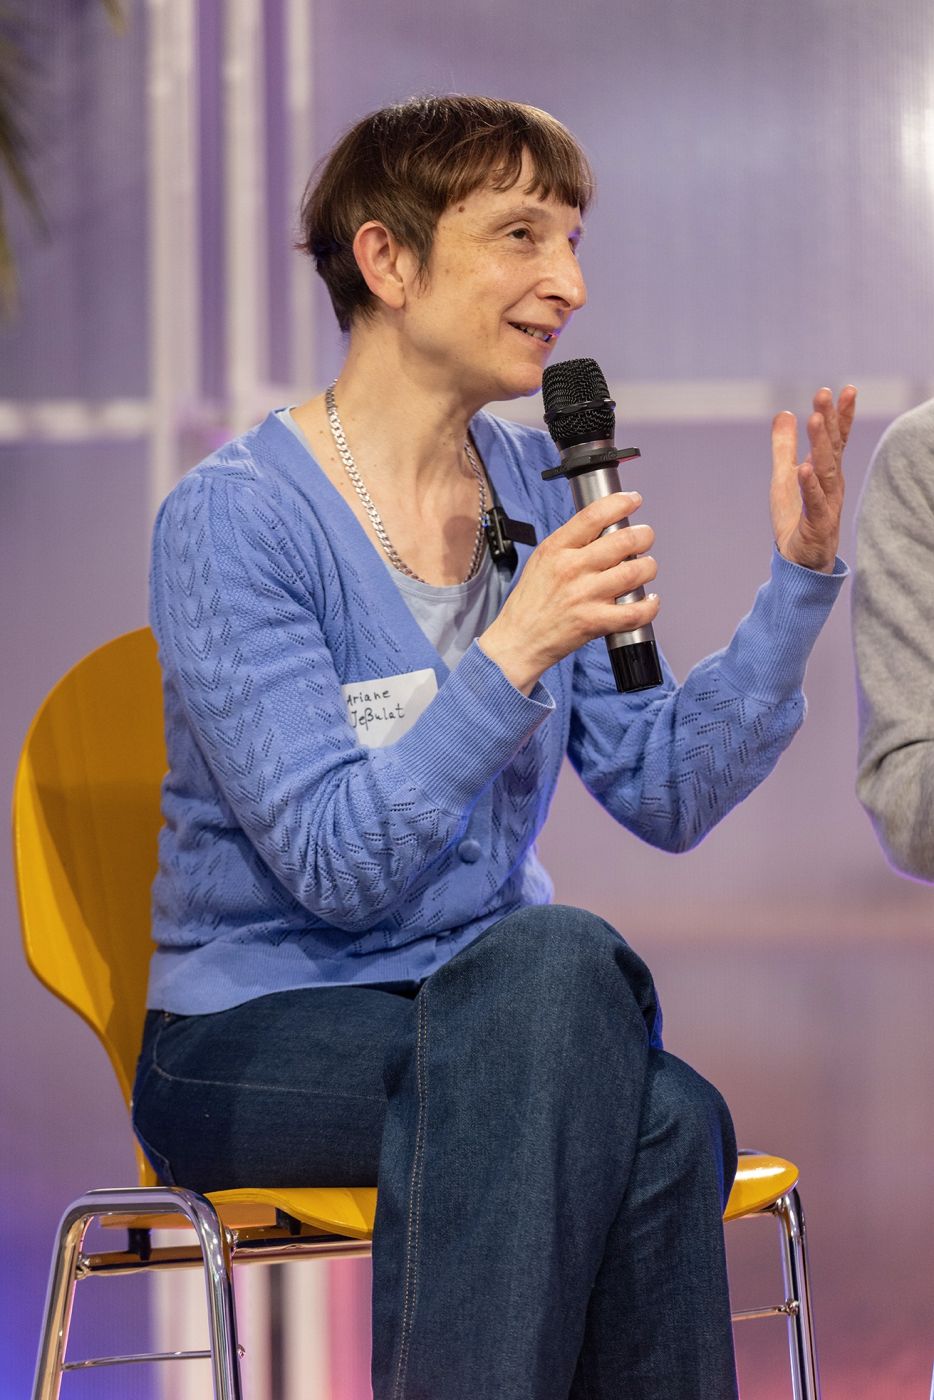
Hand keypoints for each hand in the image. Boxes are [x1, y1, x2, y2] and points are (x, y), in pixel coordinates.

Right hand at [478, 492, 658, 693]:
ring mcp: (585, 596)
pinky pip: (635, 611)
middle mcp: (572, 569)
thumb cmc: (531, 602)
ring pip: (635, 572)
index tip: (633, 501)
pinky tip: (649, 600)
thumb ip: (571, 543)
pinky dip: (650, 605)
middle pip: (624, 540)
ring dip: (648, 567)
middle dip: (644, 535)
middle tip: (644, 538)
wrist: (518, 640)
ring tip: (645, 568)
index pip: (594, 514)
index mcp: (557, 549)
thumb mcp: (542, 560)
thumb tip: (605, 526)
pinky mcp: (595, 622)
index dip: (621, 503)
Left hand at [770, 385, 856, 572]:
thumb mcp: (785, 476)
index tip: (845, 390)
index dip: (841, 415)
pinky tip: (804, 468)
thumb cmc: (796, 517)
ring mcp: (827, 503)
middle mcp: (831, 484)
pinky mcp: (817, 524)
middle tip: (824, 394)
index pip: (837, 439)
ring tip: (815, 421)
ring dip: (821, 445)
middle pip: (833, 448)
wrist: (798, 561)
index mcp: (826, 471)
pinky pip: (814, 502)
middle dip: (830, 420)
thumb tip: (785, 413)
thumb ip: (784, 447)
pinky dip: (809, 485)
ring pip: (826, 470)